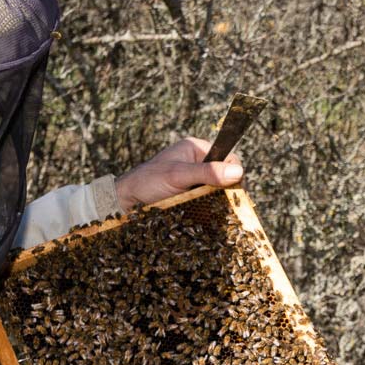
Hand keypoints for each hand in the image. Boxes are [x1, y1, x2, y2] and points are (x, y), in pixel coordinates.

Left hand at [116, 137, 244, 212]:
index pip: (227, 156)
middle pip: (225, 174)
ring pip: (218, 189)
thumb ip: (207, 173)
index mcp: (195, 149)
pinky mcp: (191, 195)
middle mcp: (197, 162)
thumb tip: (239, 171)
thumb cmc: (147, 182)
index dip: (233, 172)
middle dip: (226, 189)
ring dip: (218, 200)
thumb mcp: (178, 176)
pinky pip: (208, 200)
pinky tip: (210, 215)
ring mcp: (194, 179)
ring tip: (217, 211)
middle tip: (225, 204)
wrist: (126, 203)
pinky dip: (210, 207)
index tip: (235, 190)